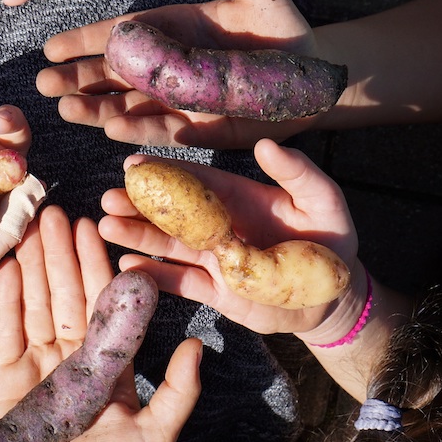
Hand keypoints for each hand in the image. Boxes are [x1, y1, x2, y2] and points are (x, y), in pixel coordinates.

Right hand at [0, 207, 202, 441]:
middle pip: (64, 293)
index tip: (93, 229)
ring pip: (34, 301)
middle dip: (60, 252)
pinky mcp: (4, 375)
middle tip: (55, 210)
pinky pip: (6, 327)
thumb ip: (178, 393)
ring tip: (28, 223)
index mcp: (108, 365)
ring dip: (31, 262)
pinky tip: (6, 262)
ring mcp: (35, 364)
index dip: (97, 266)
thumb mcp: (154, 437)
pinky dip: (5, 295)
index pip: (102, 304)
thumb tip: (200, 346)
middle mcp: (71, 357)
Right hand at [35, 0, 319, 148]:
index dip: (83, 41)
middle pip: (110, 74)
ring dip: (95, 109)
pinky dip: (137, 131)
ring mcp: (176, 100)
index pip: (117, 35)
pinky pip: (160, 132)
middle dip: (76, 80)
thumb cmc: (283, 30)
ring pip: (124, 106)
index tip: (51, 48)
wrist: (315, 79)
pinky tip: (113, 129)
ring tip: (67, 110)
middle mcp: (164, 67)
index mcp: (168, 30)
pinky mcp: (195, 129)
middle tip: (44, 85)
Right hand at [101, 139, 363, 337]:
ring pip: (166, 245)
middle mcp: (217, 224)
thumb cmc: (331, 240)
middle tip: (106, 199)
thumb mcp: (322, 200)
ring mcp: (212, 258)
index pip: (193, 181)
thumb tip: (265, 144)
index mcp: (236, 196)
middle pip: (170, 212)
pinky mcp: (215, 291)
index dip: (163, 172)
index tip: (132, 164)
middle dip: (137, 204)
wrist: (335, 297)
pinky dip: (153, 277)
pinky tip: (126, 268)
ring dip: (136, 235)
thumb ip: (297, 173)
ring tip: (106, 227)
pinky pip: (179, 283)